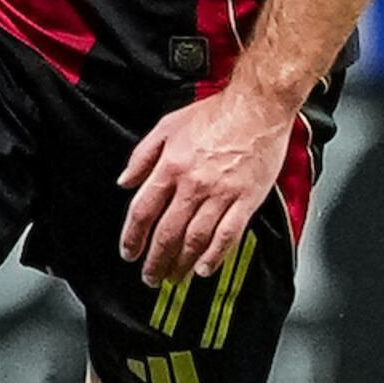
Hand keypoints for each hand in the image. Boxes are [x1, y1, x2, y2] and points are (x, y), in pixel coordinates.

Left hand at [119, 84, 292, 282]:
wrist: (258, 105)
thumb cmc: (217, 112)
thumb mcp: (168, 125)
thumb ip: (143, 155)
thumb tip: (126, 181)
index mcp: (171, 166)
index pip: (143, 211)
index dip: (132, 237)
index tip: (129, 252)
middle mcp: (193, 184)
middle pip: (167, 232)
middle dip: (155, 260)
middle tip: (150, 276)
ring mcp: (221, 194)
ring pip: (194, 239)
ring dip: (180, 263)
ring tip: (174, 276)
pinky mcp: (246, 200)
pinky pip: (228, 235)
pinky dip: (214, 256)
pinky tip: (204, 268)